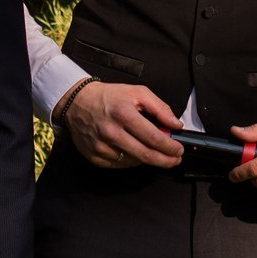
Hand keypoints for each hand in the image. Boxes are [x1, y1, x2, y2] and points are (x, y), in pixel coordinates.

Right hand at [66, 81, 183, 168]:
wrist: (77, 102)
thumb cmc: (109, 97)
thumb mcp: (137, 93)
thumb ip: (160, 108)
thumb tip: (175, 125)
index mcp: (124, 114)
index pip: (153, 138)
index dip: (169, 147)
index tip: (178, 150)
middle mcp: (111, 132)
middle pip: (145, 155)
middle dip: (164, 160)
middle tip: (174, 160)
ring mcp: (101, 146)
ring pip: (133, 162)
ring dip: (147, 159)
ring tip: (151, 150)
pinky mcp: (94, 156)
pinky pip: (119, 165)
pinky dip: (130, 160)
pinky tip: (132, 150)